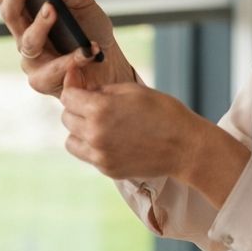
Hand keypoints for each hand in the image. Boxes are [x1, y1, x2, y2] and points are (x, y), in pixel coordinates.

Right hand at [0, 0, 135, 96]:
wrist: (110, 66)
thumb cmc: (92, 32)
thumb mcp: (84, 4)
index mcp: (28, 15)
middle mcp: (24, 36)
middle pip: (10, 16)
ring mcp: (32, 60)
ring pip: (28, 42)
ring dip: (40, 25)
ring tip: (52, 9)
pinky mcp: (44, 81)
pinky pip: (52, 70)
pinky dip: (71, 59)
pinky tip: (87, 50)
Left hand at [58, 65, 250, 203]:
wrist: (185, 147)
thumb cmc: (164, 112)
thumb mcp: (133, 91)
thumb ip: (103, 90)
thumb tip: (83, 90)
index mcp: (100, 109)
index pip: (68, 96)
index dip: (73, 86)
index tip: (78, 82)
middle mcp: (95, 133)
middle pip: (66, 118)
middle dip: (77, 108)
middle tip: (95, 103)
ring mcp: (100, 155)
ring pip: (71, 140)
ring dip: (80, 130)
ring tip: (100, 124)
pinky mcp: (107, 169)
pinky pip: (87, 155)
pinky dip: (93, 146)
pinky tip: (112, 139)